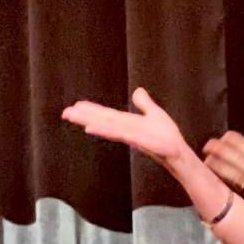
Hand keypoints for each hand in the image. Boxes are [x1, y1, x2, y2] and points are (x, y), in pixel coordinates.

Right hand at [62, 88, 187, 169]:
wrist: (178, 152)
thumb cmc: (167, 137)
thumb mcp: (155, 113)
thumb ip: (145, 103)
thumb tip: (138, 90)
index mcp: (127, 123)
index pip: (106, 115)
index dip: (91, 110)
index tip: (75, 106)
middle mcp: (125, 129)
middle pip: (101, 120)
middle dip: (83, 116)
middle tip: (65, 113)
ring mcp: (130, 135)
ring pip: (106, 126)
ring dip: (90, 122)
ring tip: (74, 118)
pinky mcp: (138, 140)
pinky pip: (120, 134)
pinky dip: (107, 130)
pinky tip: (93, 128)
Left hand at [203, 133, 243, 234]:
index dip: (239, 145)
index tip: (226, 136)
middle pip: (239, 164)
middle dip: (224, 154)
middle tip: (208, 144)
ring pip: (236, 175)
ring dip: (221, 166)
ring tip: (207, 159)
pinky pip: (240, 183)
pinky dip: (229, 176)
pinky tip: (220, 172)